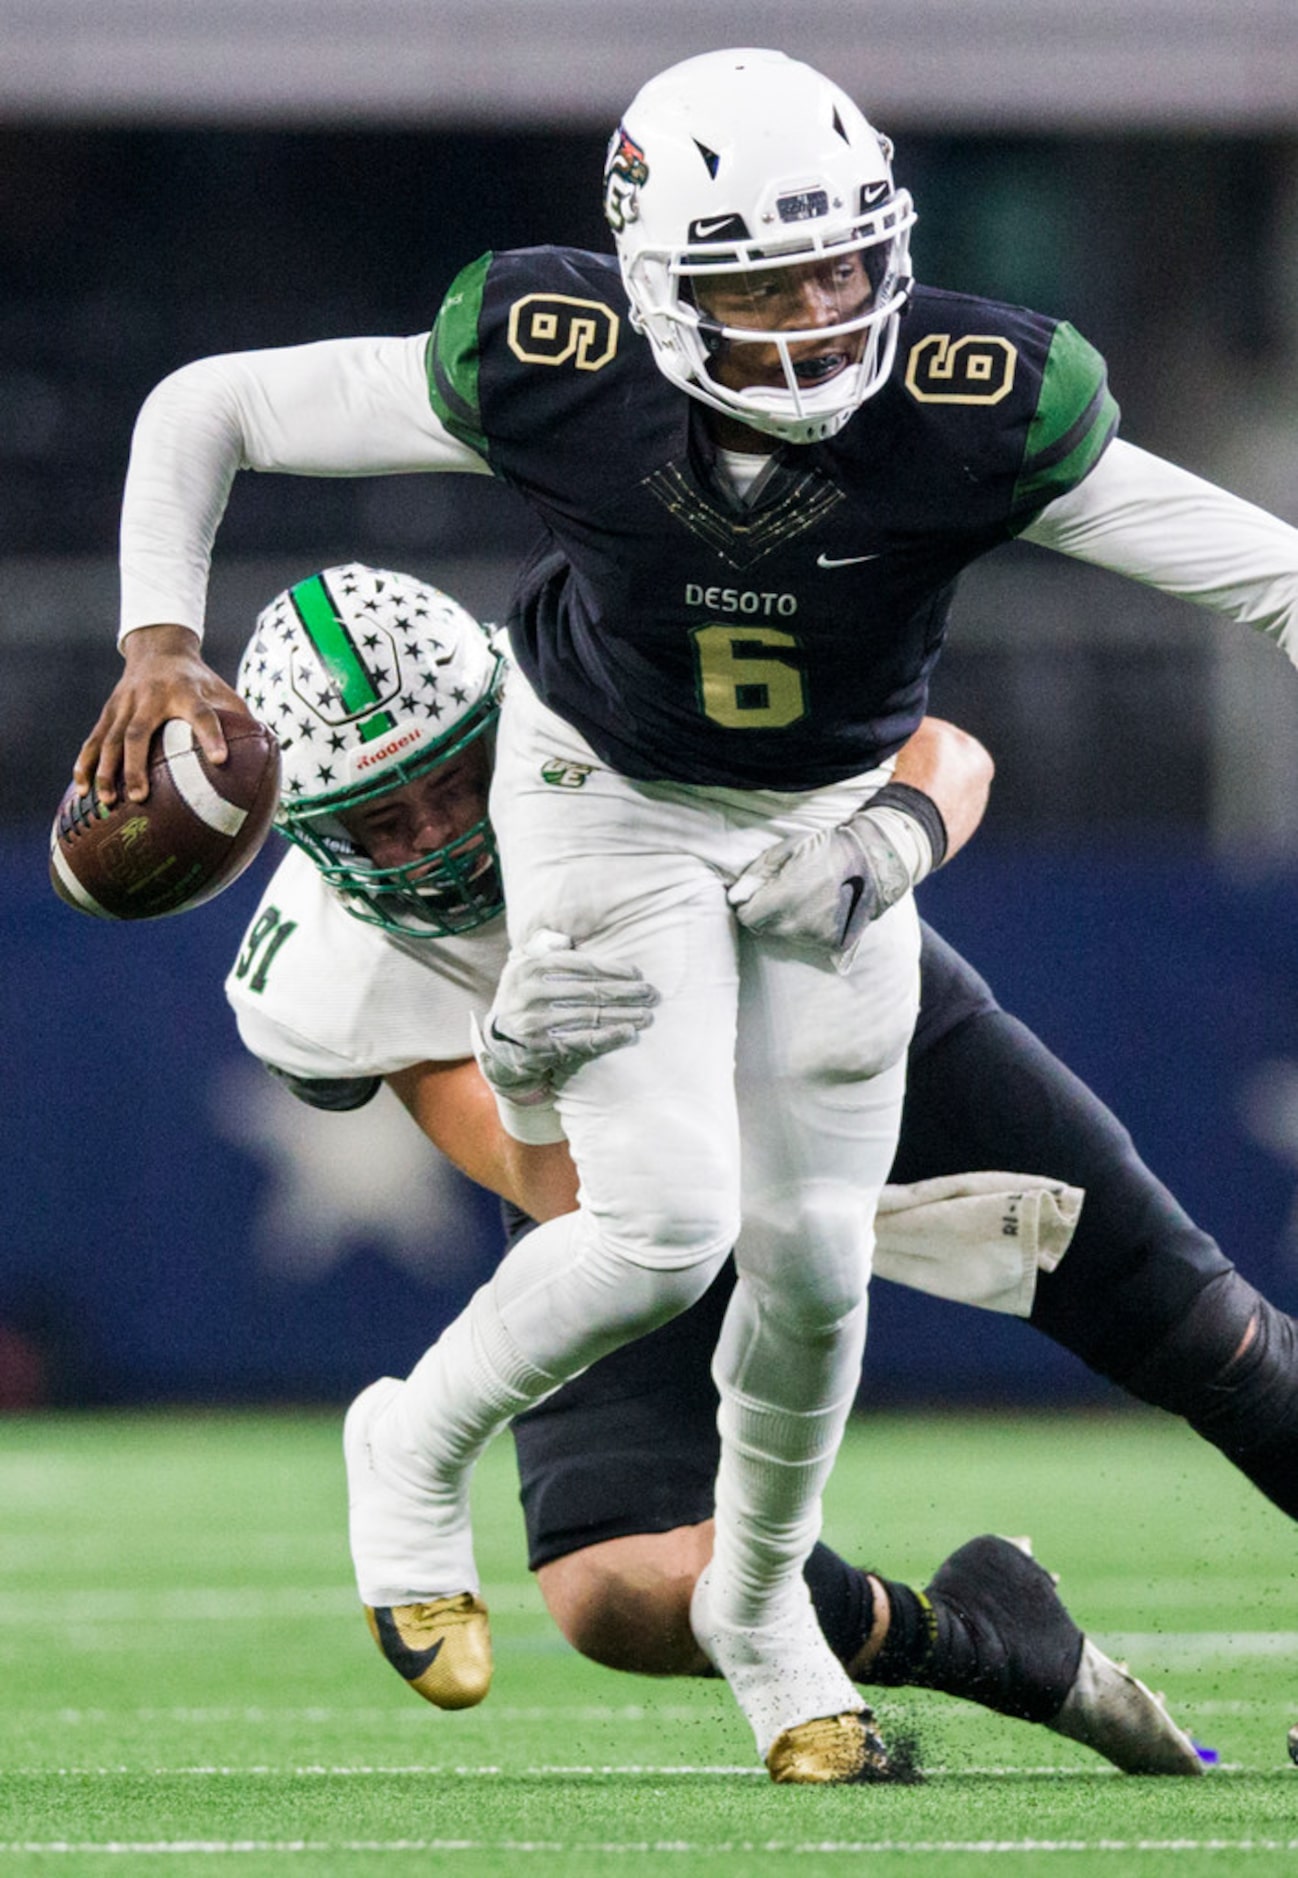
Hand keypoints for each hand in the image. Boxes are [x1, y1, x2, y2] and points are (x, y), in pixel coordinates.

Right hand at [74, 623, 250, 804]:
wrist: (159, 649)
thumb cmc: (200, 681)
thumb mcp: (223, 691)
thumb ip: (242, 719)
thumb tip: (271, 754)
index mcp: (187, 692)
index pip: (203, 714)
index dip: (212, 735)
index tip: (221, 760)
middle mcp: (151, 697)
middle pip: (139, 732)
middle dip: (136, 766)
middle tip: (139, 797)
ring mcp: (125, 704)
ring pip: (111, 739)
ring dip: (106, 770)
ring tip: (106, 801)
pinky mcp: (108, 712)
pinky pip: (94, 740)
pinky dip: (85, 764)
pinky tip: (82, 791)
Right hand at [473, 929, 659, 1100]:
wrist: (499, 1042)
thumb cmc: (522, 995)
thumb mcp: (522, 964)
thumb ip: (543, 946)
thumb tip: (565, 939)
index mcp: (532, 966)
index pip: (581, 965)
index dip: (613, 969)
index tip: (638, 974)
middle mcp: (531, 992)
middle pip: (590, 991)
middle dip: (627, 993)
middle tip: (652, 995)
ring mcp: (535, 1022)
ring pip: (591, 1016)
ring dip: (625, 1016)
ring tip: (648, 1015)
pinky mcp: (542, 1048)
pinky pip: (582, 1041)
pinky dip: (608, 1037)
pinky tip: (629, 1033)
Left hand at [727, 782, 946, 958]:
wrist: (873, 861)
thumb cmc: (827, 849)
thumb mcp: (789, 849)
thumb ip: (758, 873)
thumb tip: (735, 895)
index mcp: (784, 899)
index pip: (746, 916)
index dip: (749, 903)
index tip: (759, 892)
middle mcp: (798, 924)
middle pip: (763, 927)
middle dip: (766, 911)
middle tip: (785, 890)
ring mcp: (816, 936)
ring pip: (784, 935)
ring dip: (786, 919)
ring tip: (806, 896)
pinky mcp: (832, 942)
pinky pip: (807, 939)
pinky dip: (807, 927)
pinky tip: (820, 907)